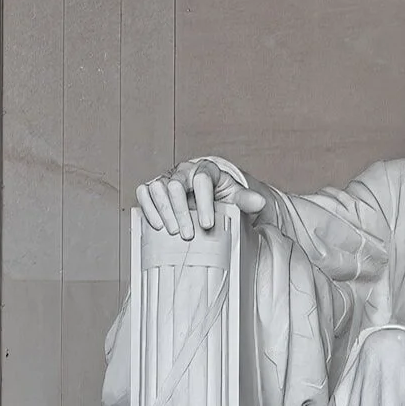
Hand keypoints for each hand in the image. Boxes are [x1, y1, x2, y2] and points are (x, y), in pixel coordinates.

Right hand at [137, 157, 265, 238]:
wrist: (207, 198)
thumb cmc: (221, 197)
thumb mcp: (236, 198)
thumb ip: (246, 199)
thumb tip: (260, 202)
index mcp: (206, 169)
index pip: (202, 179)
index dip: (204, 202)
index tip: (207, 224)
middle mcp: (184, 171)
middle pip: (176, 184)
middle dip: (181, 211)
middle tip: (188, 235)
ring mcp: (167, 178)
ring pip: (157, 188)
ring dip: (164, 211)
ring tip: (173, 232)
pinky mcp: (154, 188)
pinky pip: (144, 192)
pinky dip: (148, 207)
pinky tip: (157, 225)